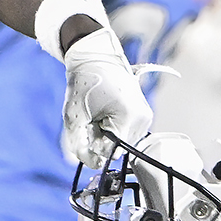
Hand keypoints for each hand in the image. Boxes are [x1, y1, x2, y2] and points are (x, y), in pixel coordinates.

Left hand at [62, 27, 151, 166]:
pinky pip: (125, 133)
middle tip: (90, 117)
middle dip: (100, 138)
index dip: (94, 146)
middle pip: (118, 148)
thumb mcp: (74, 115)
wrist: (96, 56)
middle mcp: (144, 119)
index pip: (112, 151)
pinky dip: (113, 128)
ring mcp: (146, 117)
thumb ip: (78, 144)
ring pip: (122, 142)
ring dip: (106, 134)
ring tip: (98, 112)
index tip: (85, 129)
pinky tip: (106, 112)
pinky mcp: (143, 115)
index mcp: (130, 117)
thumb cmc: (84, 82)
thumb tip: (90, 164)